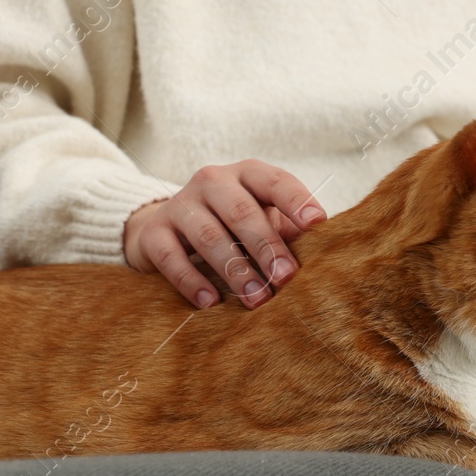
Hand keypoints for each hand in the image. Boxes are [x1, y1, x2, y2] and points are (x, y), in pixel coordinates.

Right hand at [123, 160, 324, 309]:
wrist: (165, 230)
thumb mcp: (260, 220)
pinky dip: (192, 281)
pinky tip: (210, 302)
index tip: (317, 224)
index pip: (275, 181)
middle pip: (242, 211)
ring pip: (209, 235)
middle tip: (285, 278)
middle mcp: (213, 181)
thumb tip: (320, 253)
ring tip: (256, 298)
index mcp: (247, 174)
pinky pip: (172, 257)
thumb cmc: (230, 227)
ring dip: (235, 270)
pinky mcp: (154, 232)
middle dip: (266, 246)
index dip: (297, 201)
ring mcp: (180, 204)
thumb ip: (287, 231)